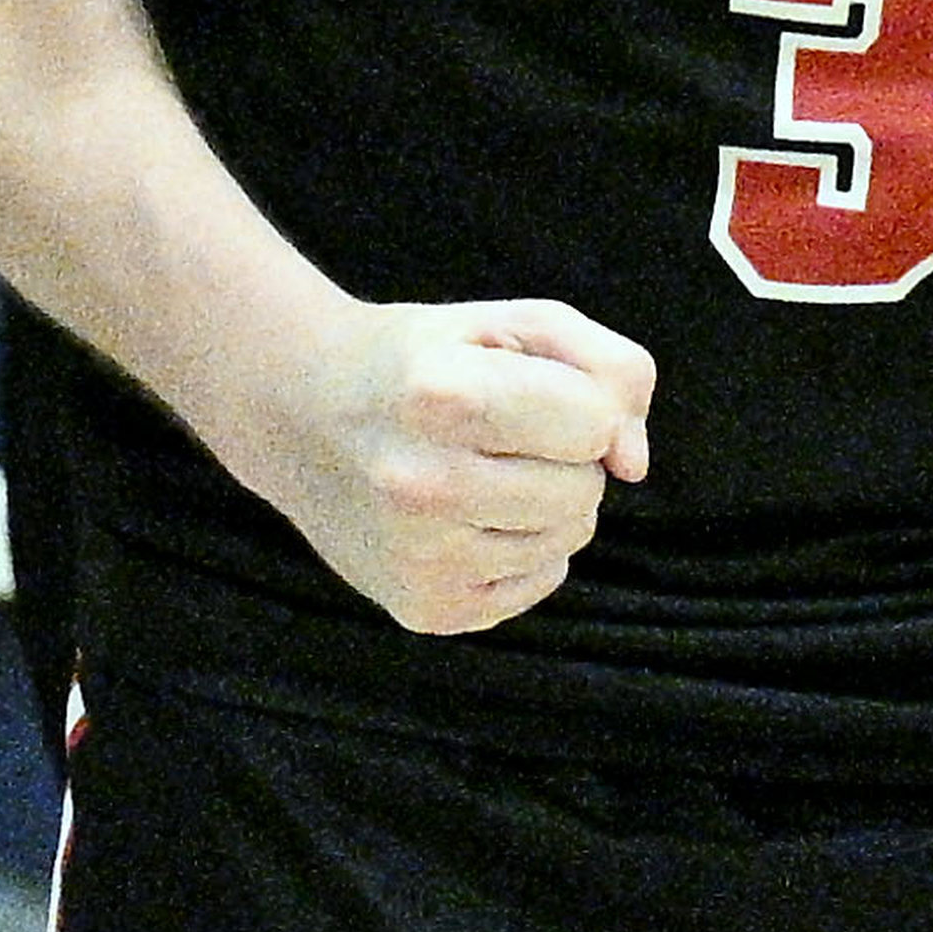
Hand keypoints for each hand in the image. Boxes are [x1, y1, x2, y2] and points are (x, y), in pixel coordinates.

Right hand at [245, 295, 654, 636]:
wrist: (298, 410)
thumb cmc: (422, 359)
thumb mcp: (515, 323)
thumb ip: (610, 368)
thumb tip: (634, 463)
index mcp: (443, 396)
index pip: (594, 425)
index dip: (575, 402)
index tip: (524, 389)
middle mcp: (423, 484)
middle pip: (583, 490)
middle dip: (562, 456)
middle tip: (497, 434)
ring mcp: (419, 557)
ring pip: (567, 539)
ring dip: (546, 502)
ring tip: (480, 470)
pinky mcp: (424, 608)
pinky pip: (537, 583)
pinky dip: (523, 547)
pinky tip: (468, 515)